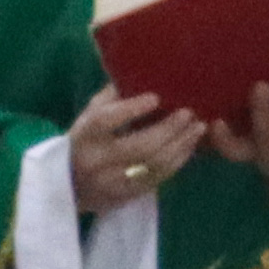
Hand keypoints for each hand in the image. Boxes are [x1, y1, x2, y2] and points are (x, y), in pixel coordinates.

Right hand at [69, 85, 204, 214]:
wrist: (70, 186)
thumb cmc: (85, 140)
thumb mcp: (89, 115)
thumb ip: (112, 97)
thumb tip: (142, 72)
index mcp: (84, 136)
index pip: (105, 121)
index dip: (131, 109)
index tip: (156, 97)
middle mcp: (97, 160)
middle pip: (139, 145)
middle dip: (169, 128)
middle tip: (189, 112)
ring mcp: (114, 181)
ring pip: (154, 164)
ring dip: (181, 144)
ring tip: (199, 127)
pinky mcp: (128, 195)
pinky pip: (160, 178)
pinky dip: (179, 160)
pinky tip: (191, 145)